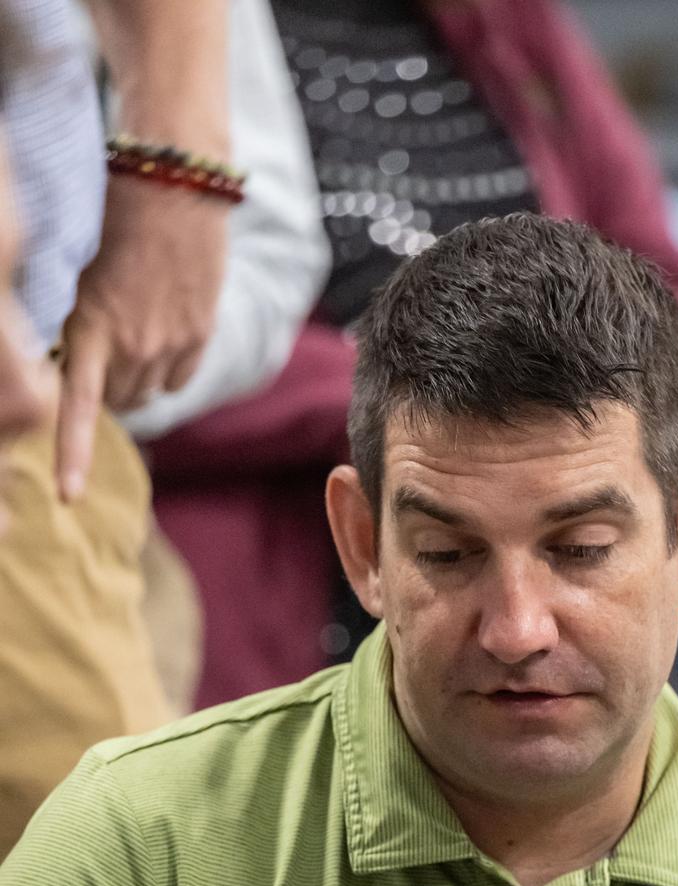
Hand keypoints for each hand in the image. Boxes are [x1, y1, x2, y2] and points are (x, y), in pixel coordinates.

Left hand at [54, 174, 229, 500]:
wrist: (171, 187)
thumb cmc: (115, 226)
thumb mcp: (84, 280)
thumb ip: (83, 333)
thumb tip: (79, 379)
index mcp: (90, 327)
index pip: (79, 407)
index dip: (72, 454)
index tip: (67, 496)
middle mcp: (132, 345)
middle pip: (115, 402)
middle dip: (107, 385)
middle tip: (106, 344)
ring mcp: (169, 345)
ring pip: (147, 394)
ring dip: (138, 377)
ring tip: (137, 329)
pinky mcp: (199, 338)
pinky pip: (178, 381)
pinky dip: (169, 368)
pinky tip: (166, 327)